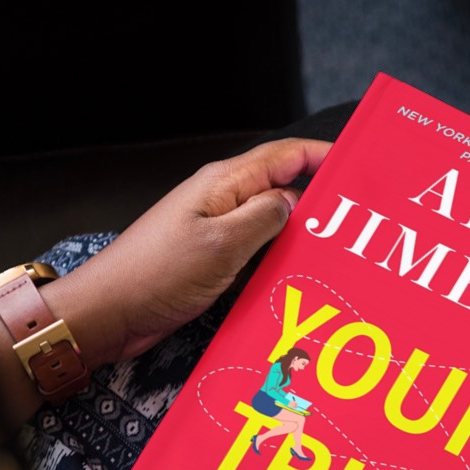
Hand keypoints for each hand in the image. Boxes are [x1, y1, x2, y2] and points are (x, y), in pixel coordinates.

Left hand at [45, 137, 331, 368]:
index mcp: (223, 183)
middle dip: (319, 199)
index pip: (284, 156)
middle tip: (357, 220)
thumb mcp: (222, 244)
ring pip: (270, 223)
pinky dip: (276, 259)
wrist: (108, 313)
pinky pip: (254, 251)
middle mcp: (221, 200)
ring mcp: (214, 230)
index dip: (323, 156)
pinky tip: (295, 277)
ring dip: (299, 235)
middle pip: (281, 188)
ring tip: (335, 251)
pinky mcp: (209, 259)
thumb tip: (295, 202)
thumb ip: (265, 217)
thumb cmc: (156, 275)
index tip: (360, 166)